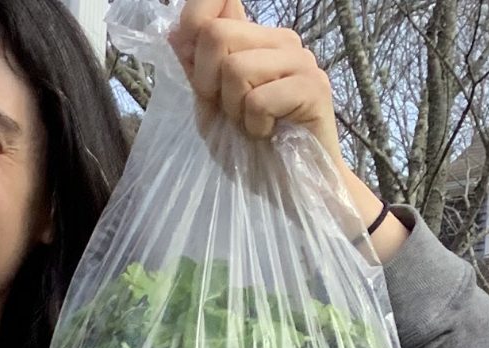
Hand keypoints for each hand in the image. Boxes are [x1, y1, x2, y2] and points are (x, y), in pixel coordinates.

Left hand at [167, 0, 409, 257]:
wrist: (292, 188)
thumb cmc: (253, 149)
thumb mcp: (210, 108)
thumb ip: (195, 69)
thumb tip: (173, 33)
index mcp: (253, 40)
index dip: (193, 17)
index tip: (190, 54)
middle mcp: (279, 41)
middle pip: (217, 33)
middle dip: (206, 81)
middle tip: (228, 111)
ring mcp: (300, 60)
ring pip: (236, 66)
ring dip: (233, 108)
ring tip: (252, 124)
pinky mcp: (314, 87)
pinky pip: (258, 98)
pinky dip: (254, 125)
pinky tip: (269, 133)